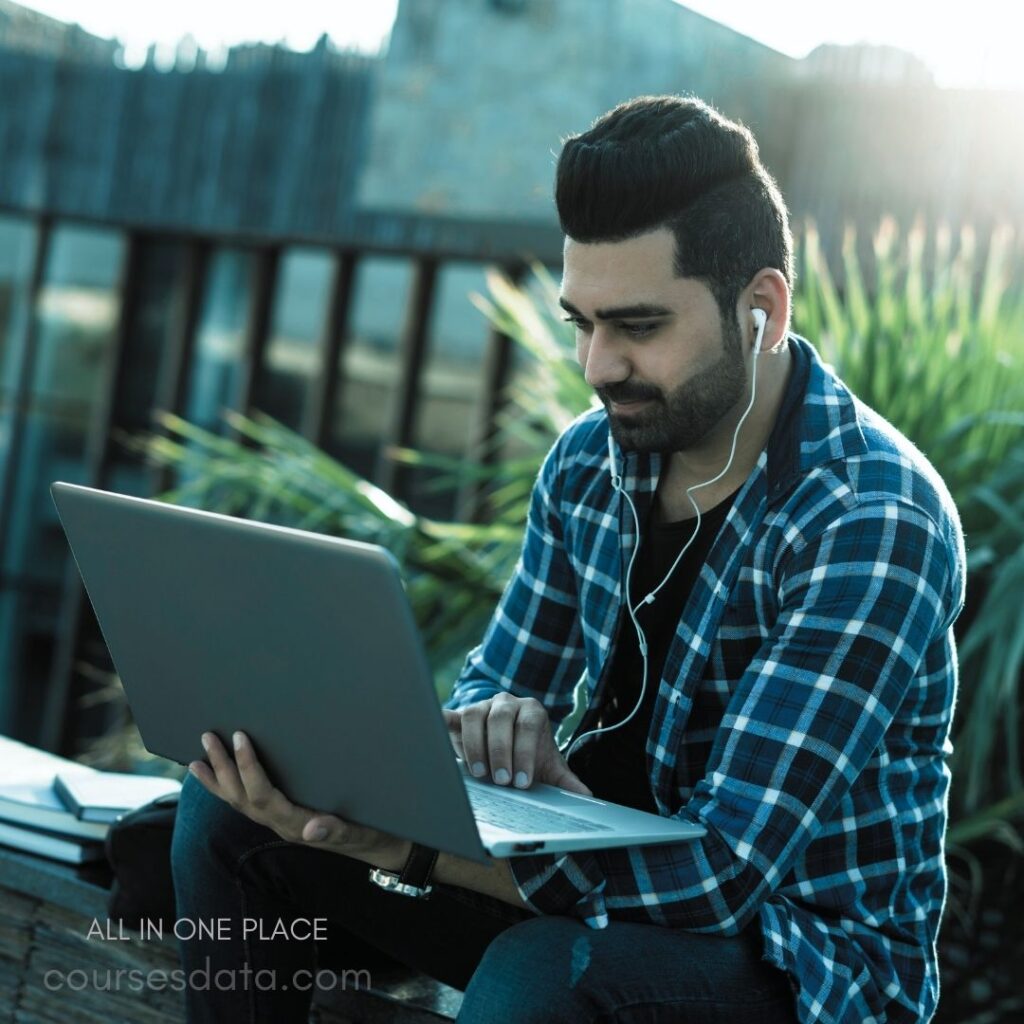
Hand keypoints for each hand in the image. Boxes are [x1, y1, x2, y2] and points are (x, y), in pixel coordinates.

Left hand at [190, 731, 409, 871]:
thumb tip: (311, 831)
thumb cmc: (371, 832)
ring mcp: (279, 824)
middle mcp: (281, 825)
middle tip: (208, 737)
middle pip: (242, 797)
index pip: (263, 794)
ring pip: (240, 803)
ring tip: (197, 761)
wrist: (379, 848)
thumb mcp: (359, 830)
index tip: (240, 737)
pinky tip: (221, 777)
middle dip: (223, 768)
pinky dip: (230, 790)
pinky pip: (248, 805)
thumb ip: (336, 830)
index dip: (248, 766)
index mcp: (296, 824)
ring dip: (218, 781)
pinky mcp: (282, 820)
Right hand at [443, 694, 591, 794]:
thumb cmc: (526, 756)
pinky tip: (437, 733)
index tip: (522, 781)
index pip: (529, 725)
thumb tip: (587, 796)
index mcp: (532, 711)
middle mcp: (507, 703)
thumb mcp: (547, 767)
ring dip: (477, 744)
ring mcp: (482, 706)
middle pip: (503, 717)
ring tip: (480, 773)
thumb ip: (565, 780)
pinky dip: (443, 722)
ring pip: (476, 715)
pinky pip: (450, 715)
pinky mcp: (460, 715)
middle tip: (502, 780)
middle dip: (502, 749)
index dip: (526, 751)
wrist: (506, 744)